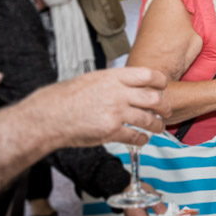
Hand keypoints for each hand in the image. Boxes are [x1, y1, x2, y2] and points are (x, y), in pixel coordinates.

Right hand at [26, 67, 170, 147]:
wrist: (47, 116)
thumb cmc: (64, 97)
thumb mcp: (90, 79)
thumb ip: (112, 81)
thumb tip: (128, 83)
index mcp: (113, 77)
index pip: (148, 75)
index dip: (161, 82)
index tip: (163, 87)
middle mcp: (118, 93)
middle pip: (155, 99)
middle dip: (165, 106)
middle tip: (167, 110)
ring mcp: (116, 113)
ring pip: (149, 120)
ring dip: (157, 125)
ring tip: (159, 127)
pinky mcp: (111, 131)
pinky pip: (135, 136)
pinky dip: (142, 139)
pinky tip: (142, 139)